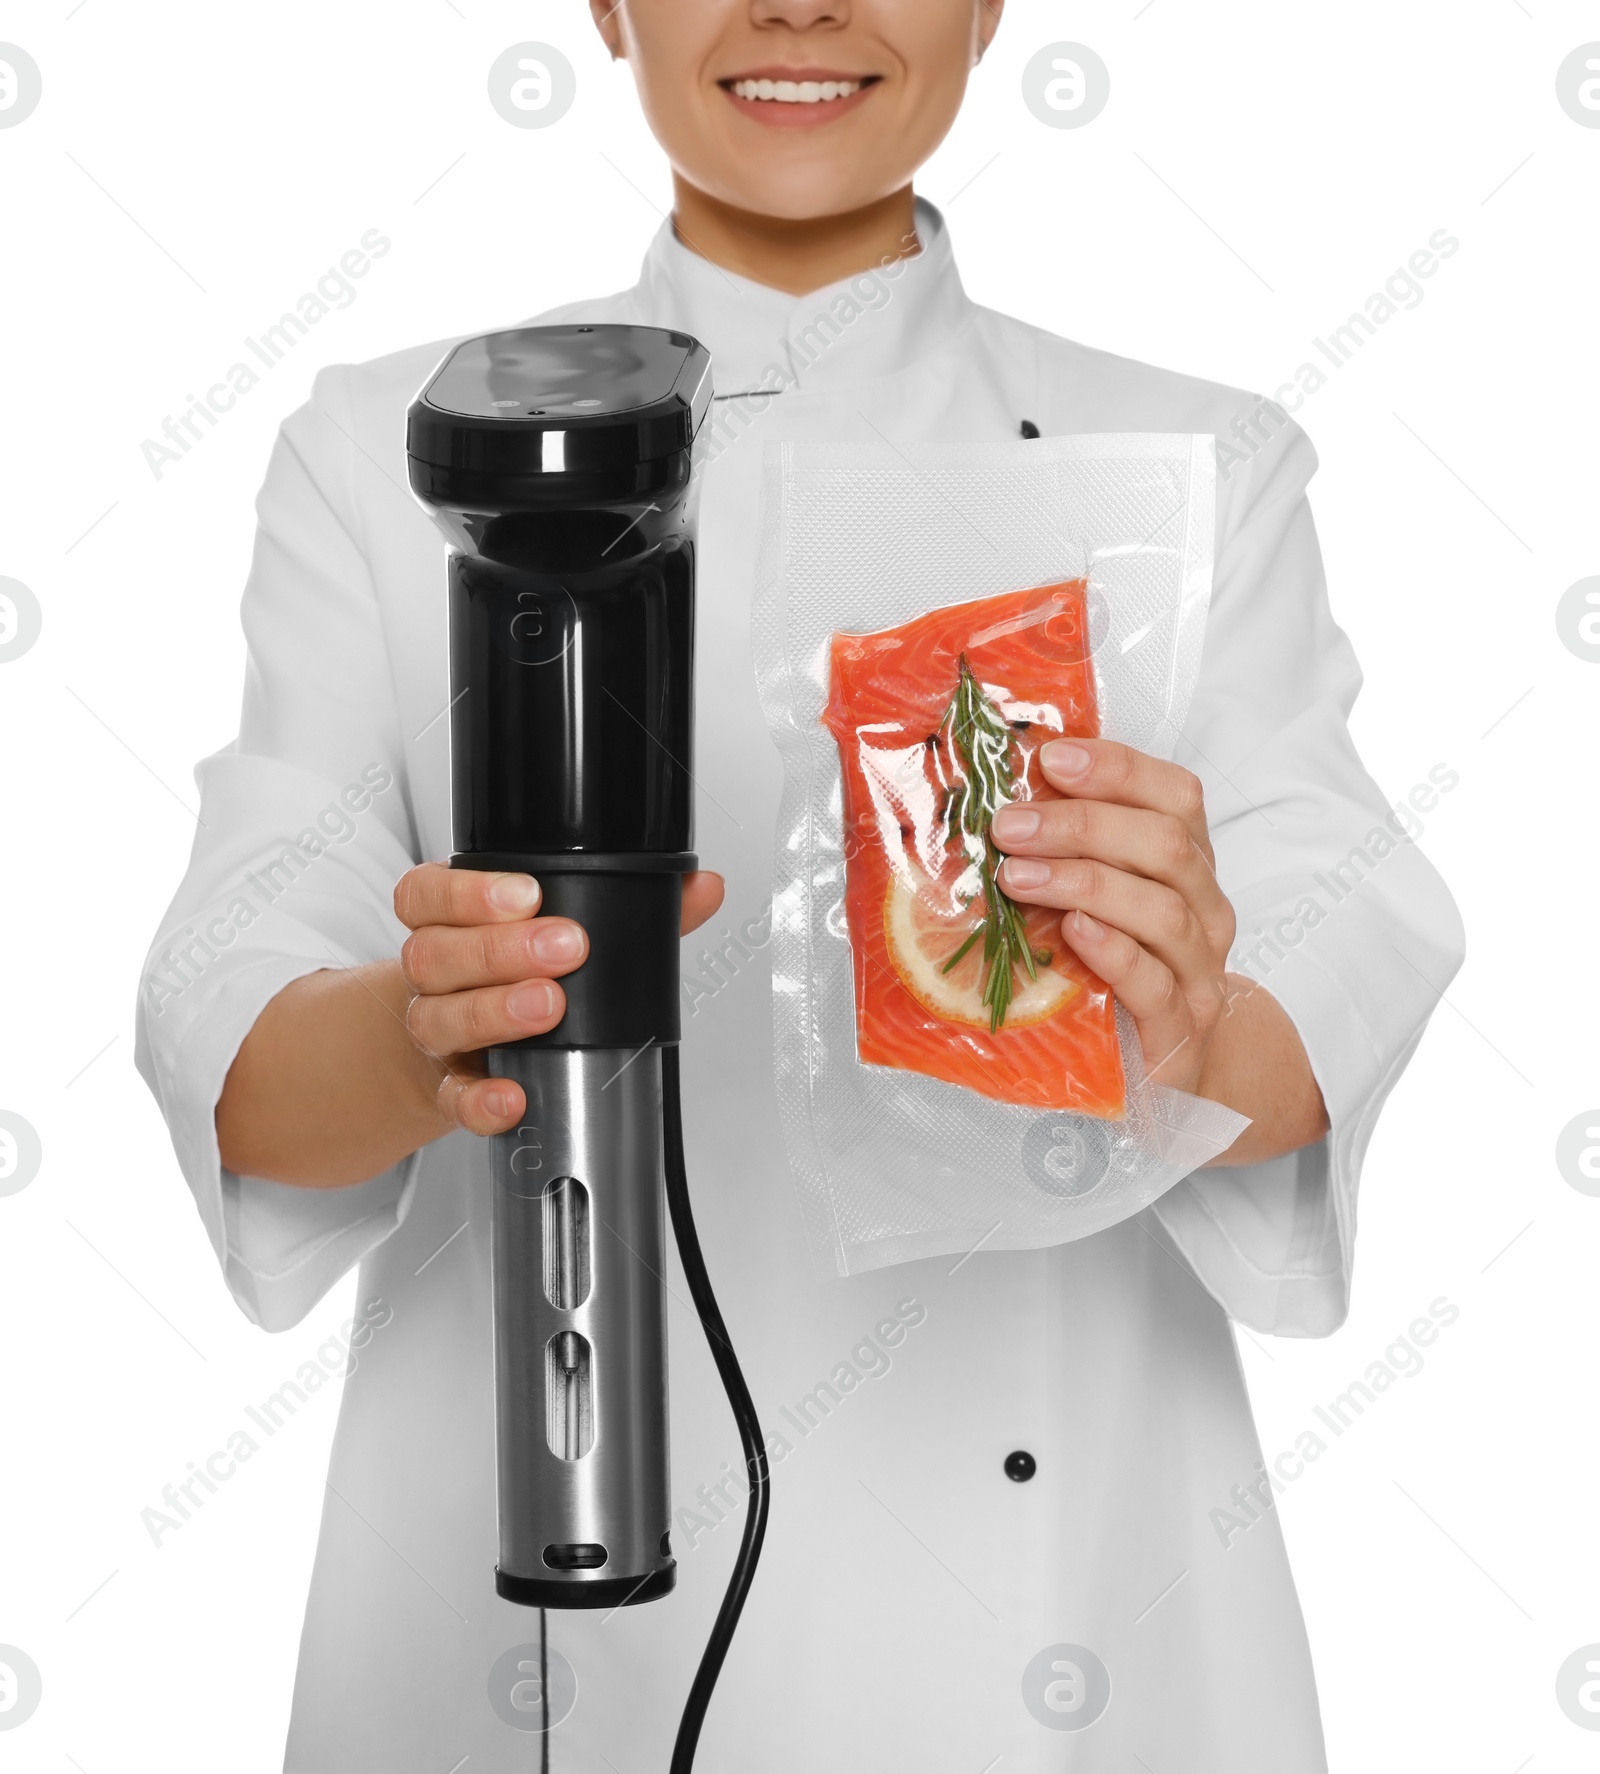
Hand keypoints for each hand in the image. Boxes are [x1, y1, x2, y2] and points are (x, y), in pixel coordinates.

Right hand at [394, 863, 724, 1135]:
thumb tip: (701, 888)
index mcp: (449, 919)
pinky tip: (513, 1096)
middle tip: (566, 948)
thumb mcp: (559, 928)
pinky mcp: (447, 1086)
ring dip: (495, 1013)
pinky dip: (481, 1100)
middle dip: (504, 949)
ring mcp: (435, 1029)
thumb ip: (634, 904)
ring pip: (439, 1018)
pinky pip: (452, 1096)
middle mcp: (434, 972)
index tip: (528, 894)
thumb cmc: (512, 975)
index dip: (469, 892)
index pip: (429, 894)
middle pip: (437, 953)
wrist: (447, 1047)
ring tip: (549, 1007)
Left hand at [990, 739, 1235, 1095]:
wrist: (1168, 1073)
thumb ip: (1069, 851)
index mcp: (1188, 867)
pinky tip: (1073, 931)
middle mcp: (1205, 912)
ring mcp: (1199, 973)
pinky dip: (1114, 952)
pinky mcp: (1180, 1033)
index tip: (1050, 758)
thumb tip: (994, 793)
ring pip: (1162, 910)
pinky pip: (1155, 984)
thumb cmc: (1119, 974)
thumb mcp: (1100, 901)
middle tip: (1007, 825)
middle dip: (1081, 824)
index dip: (1118, 768)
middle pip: (1164, 845)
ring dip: (1084, 881)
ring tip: (1016, 875)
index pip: (1176, 796)